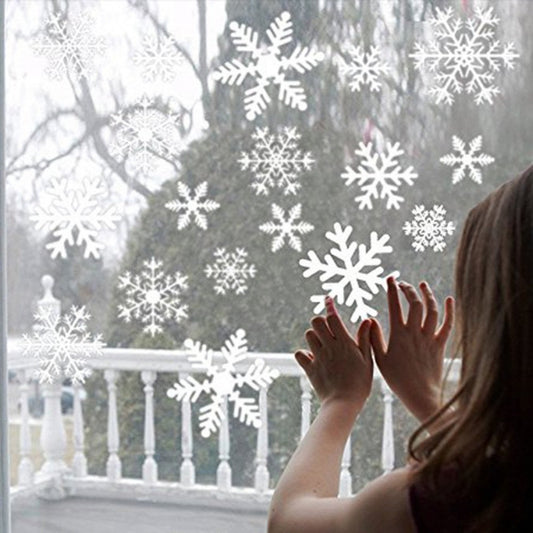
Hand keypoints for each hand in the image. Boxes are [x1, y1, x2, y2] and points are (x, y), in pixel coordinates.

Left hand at [294, 296, 372, 410]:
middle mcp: (329, 347)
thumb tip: (367, 320)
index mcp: (344, 343)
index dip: (329, 307)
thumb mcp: (367, 360)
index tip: (328, 299)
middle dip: (320, 322)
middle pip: (316, 322)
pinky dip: (303, 355)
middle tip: (327, 330)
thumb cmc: (360, 383)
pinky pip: (300, 354)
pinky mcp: (309, 368)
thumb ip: (365, 339)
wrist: (344, 404)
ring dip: (314, 337)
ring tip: (322, 345)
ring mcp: (318, 357)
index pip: (332, 318)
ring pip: (309, 335)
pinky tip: (312, 359)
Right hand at [369, 276, 454, 421]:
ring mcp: (429, 337)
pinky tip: (449, 299)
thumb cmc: (397, 380)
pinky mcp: (440, 345)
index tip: (390, 279)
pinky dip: (449, 311)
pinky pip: (448, 324)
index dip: (392, 290)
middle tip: (403, 284)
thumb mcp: (380, 359)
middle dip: (409, 290)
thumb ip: (374, 338)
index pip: (395, 306)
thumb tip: (371, 320)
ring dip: (427, 295)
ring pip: (431, 310)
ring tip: (422, 285)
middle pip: (415, 304)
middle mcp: (415, 332)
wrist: (421, 395)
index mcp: (398, 334)